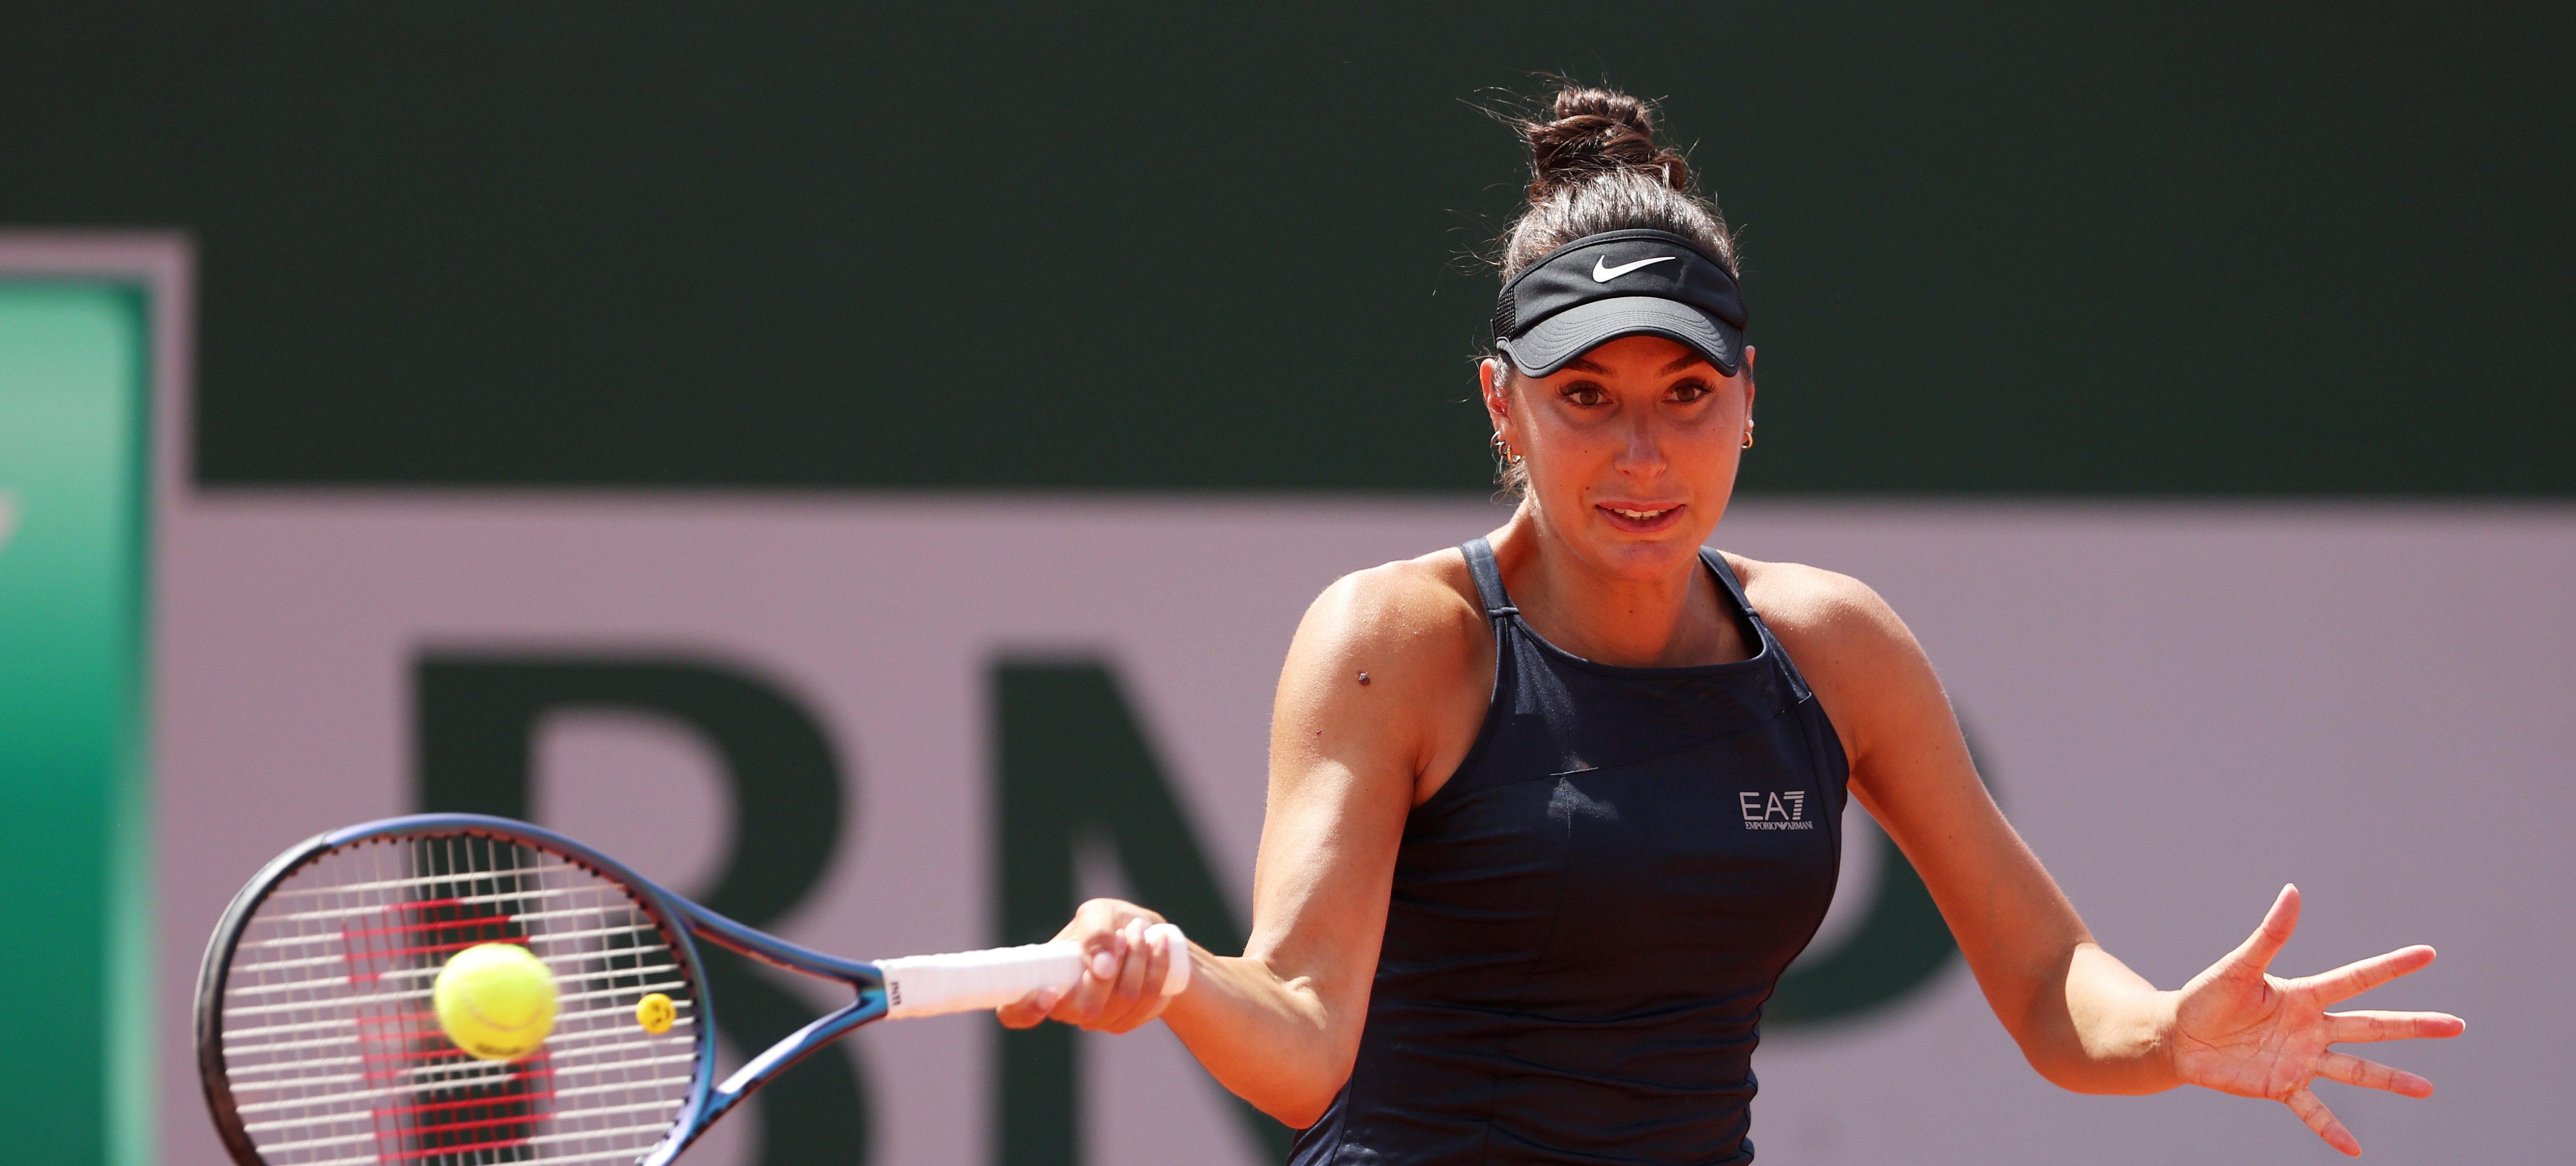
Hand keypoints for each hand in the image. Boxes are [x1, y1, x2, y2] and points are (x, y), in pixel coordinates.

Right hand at [995, 898, 1182, 1034]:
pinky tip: (1158, 946)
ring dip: (1139, 961)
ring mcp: (1093, 1019)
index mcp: (1040, 978)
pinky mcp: (1123, 1022)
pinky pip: (1145, 1004)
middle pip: (1084, 1007)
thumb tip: (1102, 968)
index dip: (1025, 1010)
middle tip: (1125, 934)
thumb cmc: (1110, 924)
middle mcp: (1062, 1005)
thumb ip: (1094, 933)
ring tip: (1140, 931)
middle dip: (1115, 965)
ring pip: (1122, 1002)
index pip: (1014, 1012)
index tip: (1049, 993)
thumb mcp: (1098, 914)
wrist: (1147, 937)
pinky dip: (1156, 969)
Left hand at [2170, 884, 2464, 1155]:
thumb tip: (2293, 891)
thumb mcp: (2239, 967)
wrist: (2179, 1036)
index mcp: (2303, 996)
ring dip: (2390, 1079)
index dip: (2391, 966)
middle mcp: (2311, 1028)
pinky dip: (2332, 1130)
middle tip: (2456, 1025)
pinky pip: (2313, 1111)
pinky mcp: (2281, 1086)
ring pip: (2355, 1070)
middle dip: (2414, 1026)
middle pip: (2372, 1026)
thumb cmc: (2206, 996)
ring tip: (2427, 1089)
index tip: (2429, 954)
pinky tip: (2354, 1149)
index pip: (2356, 978)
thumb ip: (2270, 935)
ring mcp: (2301, 1059)